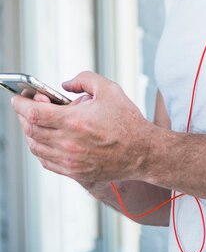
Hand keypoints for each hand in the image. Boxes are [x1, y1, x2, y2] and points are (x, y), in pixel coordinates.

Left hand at [11, 71, 154, 183]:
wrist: (142, 151)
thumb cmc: (127, 120)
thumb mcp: (109, 89)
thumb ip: (84, 79)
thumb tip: (65, 84)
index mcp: (74, 121)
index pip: (34, 113)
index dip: (21, 104)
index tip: (17, 97)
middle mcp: (68, 143)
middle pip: (31, 130)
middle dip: (25, 115)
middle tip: (31, 104)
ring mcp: (69, 161)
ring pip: (35, 147)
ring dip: (31, 132)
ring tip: (38, 120)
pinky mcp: (73, 172)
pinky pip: (46, 161)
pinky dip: (39, 148)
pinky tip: (46, 138)